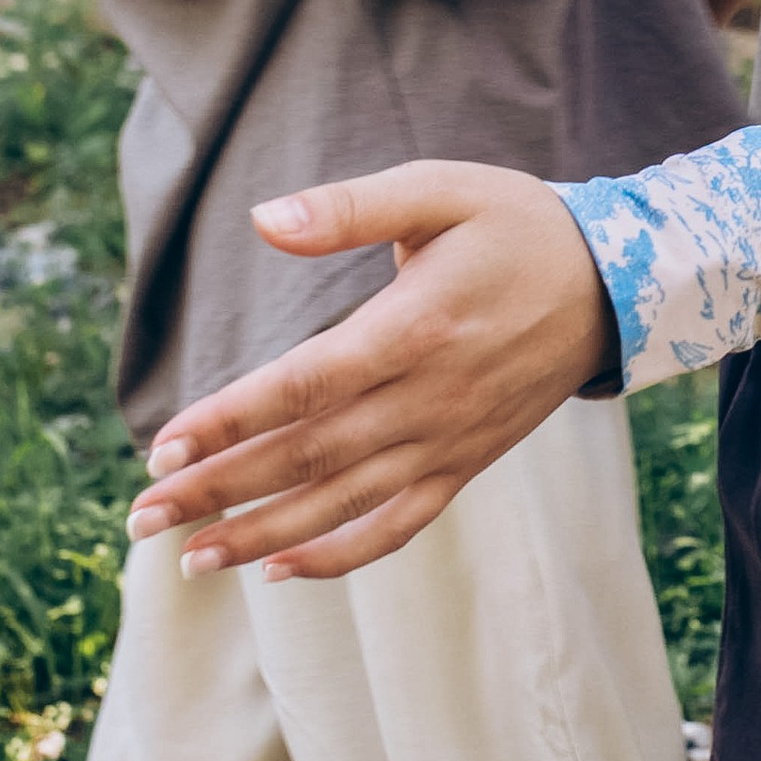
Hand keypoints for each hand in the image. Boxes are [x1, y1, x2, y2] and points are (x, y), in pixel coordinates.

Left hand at [131, 164, 618, 579]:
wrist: (617, 284)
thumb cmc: (517, 226)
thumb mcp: (441, 189)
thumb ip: (350, 207)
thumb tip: (265, 220)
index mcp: (415, 327)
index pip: (304, 388)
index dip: (230, 421)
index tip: (163, 446)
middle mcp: (431, 398)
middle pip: (308, 457)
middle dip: (220, 490)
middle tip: (143, 516)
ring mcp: (450, 440)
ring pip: (344, 503)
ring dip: (262, 535)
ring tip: (191, 559)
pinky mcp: (467, 464)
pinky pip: (399, 524)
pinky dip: (341, 556)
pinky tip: (280, 570)